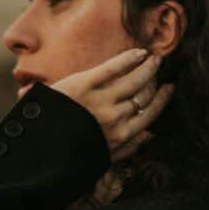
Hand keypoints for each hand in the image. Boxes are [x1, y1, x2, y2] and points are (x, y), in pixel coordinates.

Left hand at [50, 48, 174, 154]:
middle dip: (155, 79)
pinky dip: (129, 58)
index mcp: (120, 135)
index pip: (150, 114)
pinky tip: (138, 52)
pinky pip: (114, 68)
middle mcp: (116, 117)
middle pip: (144, 94)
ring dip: (147, 67)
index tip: (170, 88)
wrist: (39, 150)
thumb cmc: (70, 154)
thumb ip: (128, 148)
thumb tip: (151, 136)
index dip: (162, 99)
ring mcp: (101, 100)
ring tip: (153, 57)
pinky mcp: (85, 84)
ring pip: (135, 80)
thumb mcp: (103, 157)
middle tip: (160, 65)